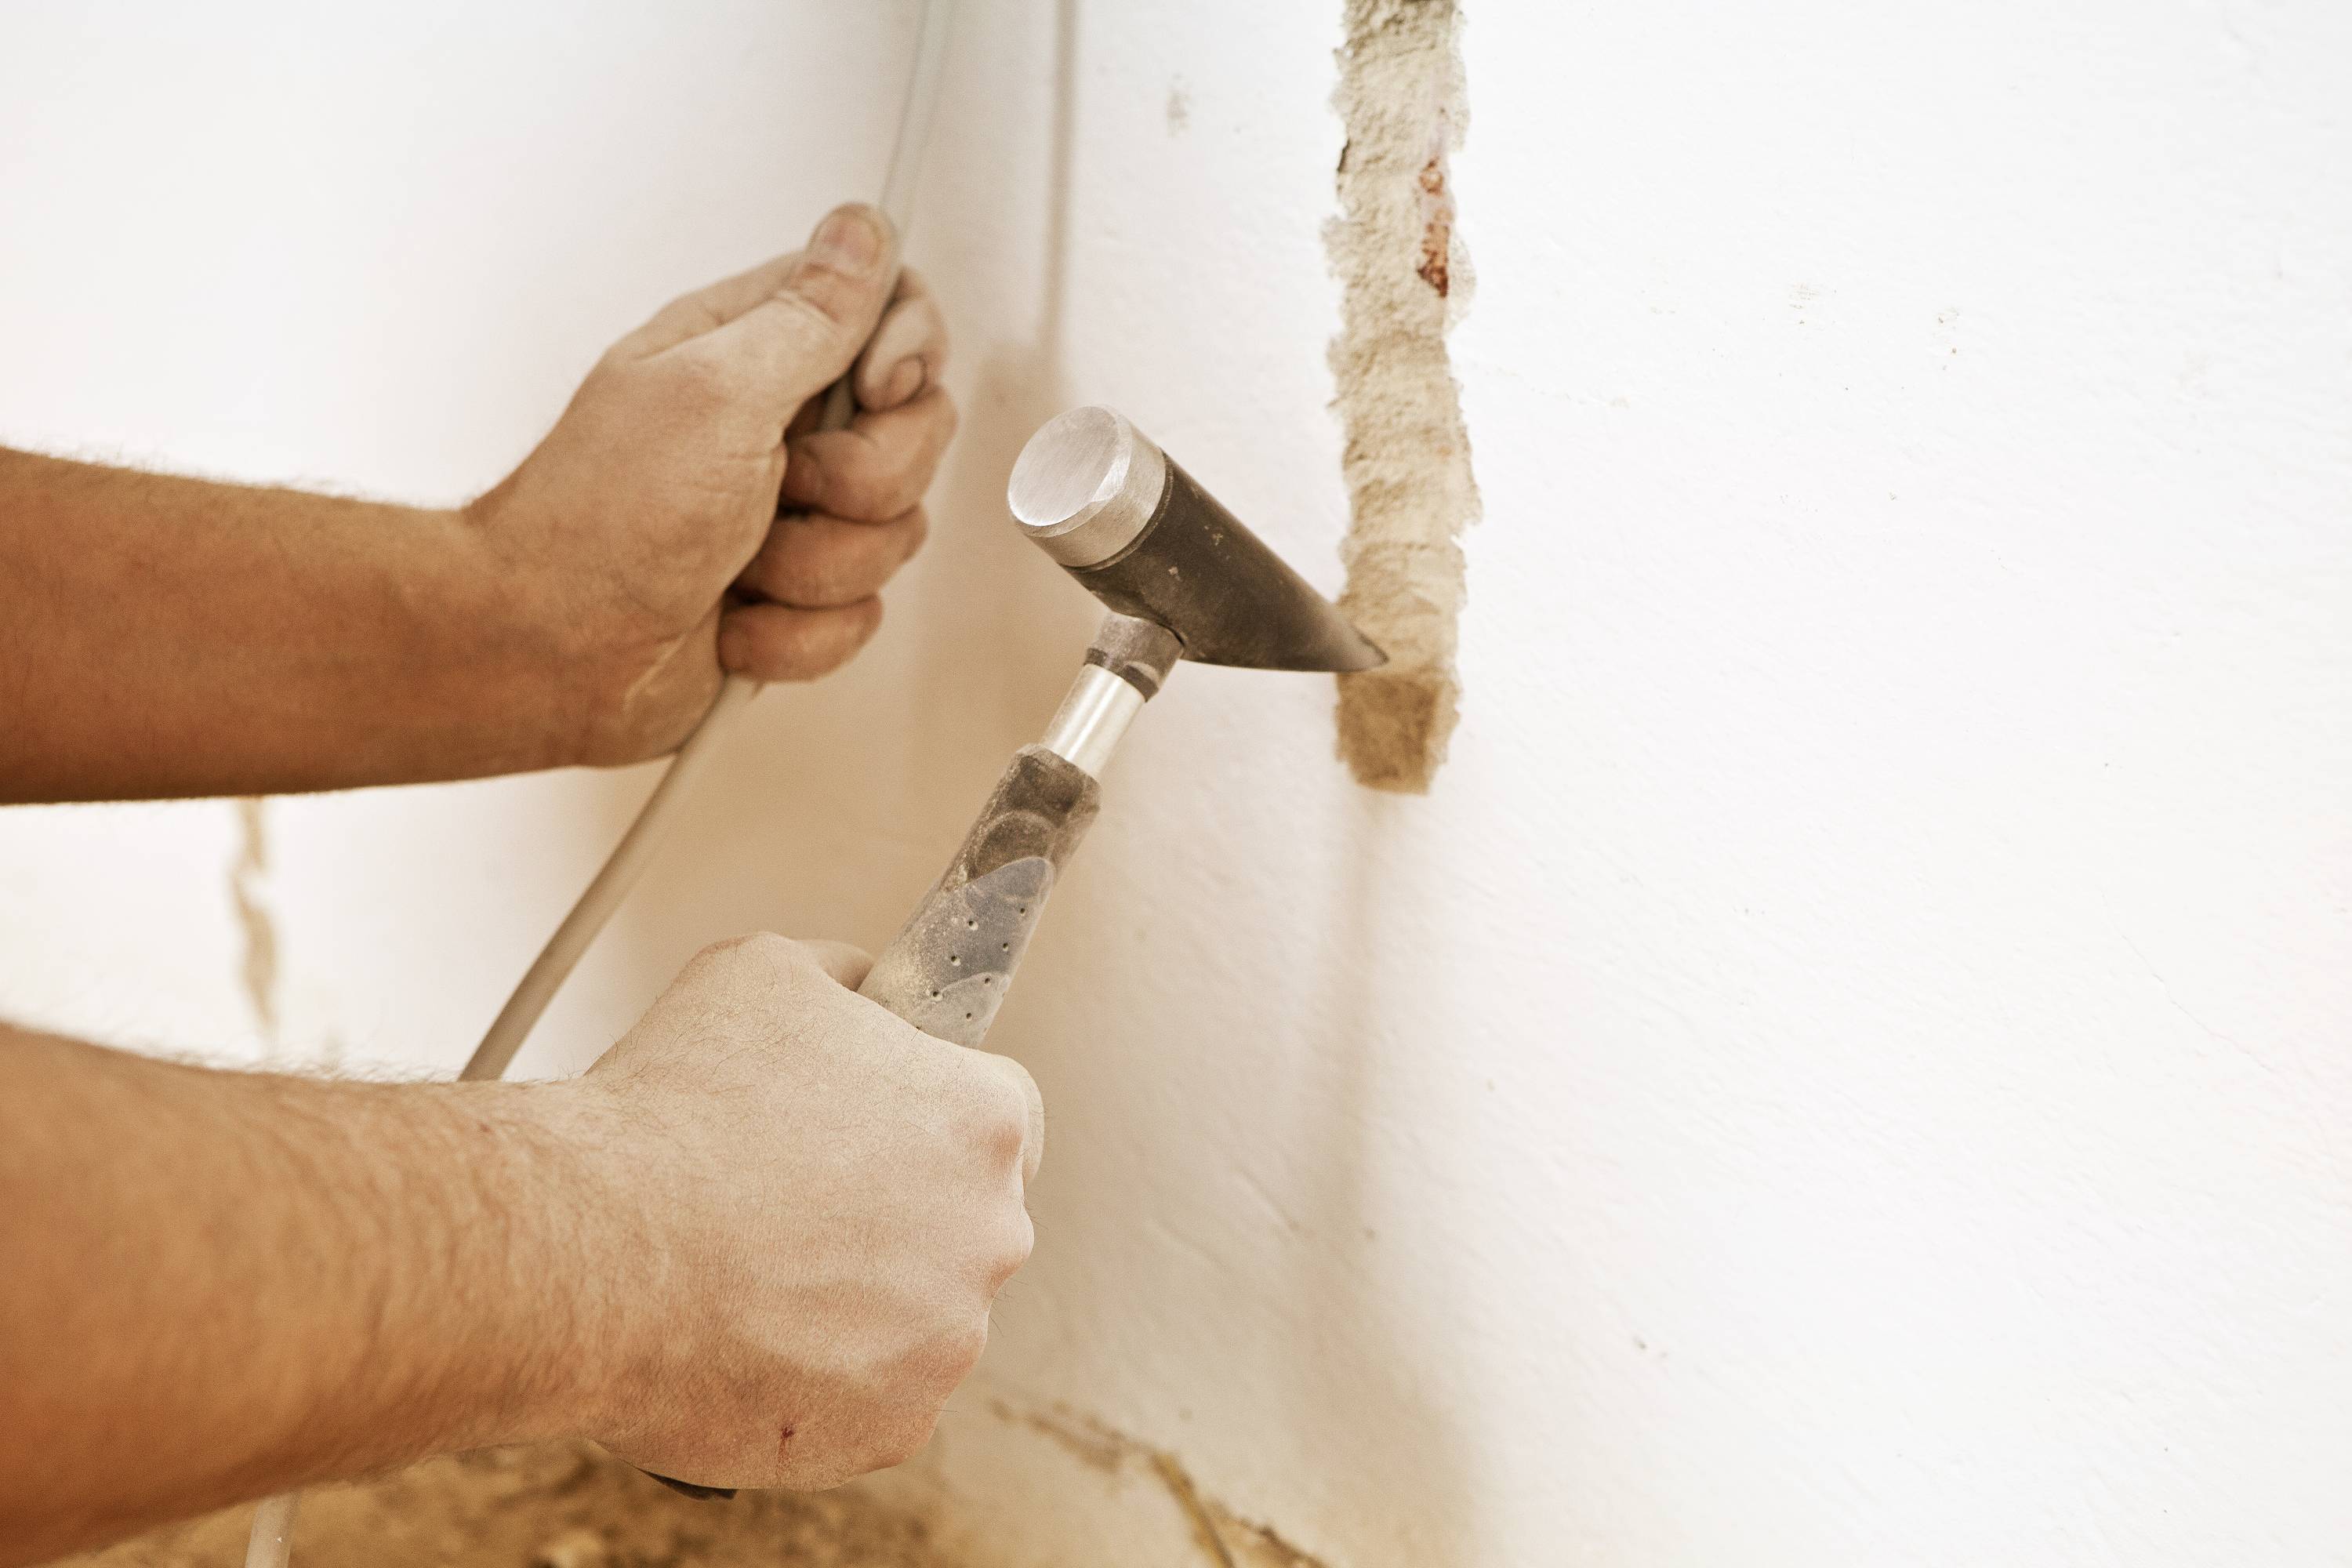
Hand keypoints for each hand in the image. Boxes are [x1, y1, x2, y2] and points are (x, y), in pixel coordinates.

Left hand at [467, 203, 955, 766]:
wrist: (547, 652)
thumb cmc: (601, 519)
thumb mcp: (715, 392)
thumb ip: (809, 315)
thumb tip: (863, 229)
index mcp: (755, 349)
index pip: (892, 311)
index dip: (907, 354)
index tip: (871, 389)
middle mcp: (781, 425)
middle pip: (915, 434)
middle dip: (861, 483)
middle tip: (784, 487)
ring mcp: (792, 514)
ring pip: (893, 533)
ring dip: (816, 567)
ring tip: (739, 565)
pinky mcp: (796, 595)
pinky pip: (862, 614)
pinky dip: (798, 633)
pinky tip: (735, 621)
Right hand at [551, 934, 1043, 1488]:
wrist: (587, 1250)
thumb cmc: (670, 1110)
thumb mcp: (765, 973)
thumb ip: (849, 982)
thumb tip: (869, 991)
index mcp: (982, 1119)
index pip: (1004, 1113)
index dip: (933, 1113)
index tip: (881, 1128)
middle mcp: (991, 1234)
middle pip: (963, 1220)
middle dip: (895, 1213)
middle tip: (792, 1204)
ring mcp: (947, 1341)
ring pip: (917, 1316)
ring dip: (855, 1301)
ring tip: (748, 1274)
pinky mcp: (893, 1428)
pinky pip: (870, 1399)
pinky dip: (818, 1380)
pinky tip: (741, 1341)